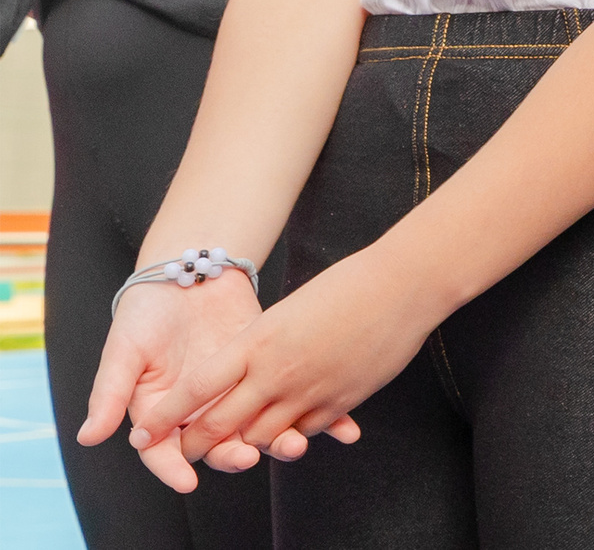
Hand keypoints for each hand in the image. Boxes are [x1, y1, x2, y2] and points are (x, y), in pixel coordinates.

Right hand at [77, 270, 332, 492]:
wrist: (189, 273)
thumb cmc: (147, 314)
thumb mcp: (124, 350)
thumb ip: (110, 393)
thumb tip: (89, 437)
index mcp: (162, 415)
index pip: (167, 453)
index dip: (175, 468)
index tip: (189, 480)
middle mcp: (203, 412)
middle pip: (220, 445)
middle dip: (237, 454)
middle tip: (252, 455)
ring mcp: (239, 394)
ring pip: (260, 428)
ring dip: (281, 440)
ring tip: (298, 444)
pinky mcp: (270, 373)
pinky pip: (293, 399)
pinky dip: (320, 415)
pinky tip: (343, 428)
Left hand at [143, 254, 417, 477]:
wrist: (404, 285)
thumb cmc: (348, 286)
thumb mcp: (289, 310)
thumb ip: (261, 346)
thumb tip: (240, 373)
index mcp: (257, 341)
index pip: (196, 389)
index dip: (166, 416)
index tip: (144, 433)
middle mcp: (275, 372)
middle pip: (220, 423)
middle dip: (195, 443)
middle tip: (183, 452)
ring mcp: (309, 390)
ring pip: (260, 437)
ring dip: (244, 444)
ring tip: (236, 446)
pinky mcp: (339, 402)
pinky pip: (302, 432)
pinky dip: (290, 435)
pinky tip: (290, 429)